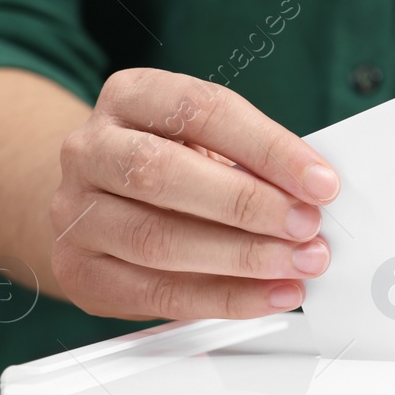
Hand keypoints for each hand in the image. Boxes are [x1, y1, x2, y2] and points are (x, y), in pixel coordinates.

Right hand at [50, 69, 338, 319]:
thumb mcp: (208, 140)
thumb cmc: (169, 162)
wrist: (96, 200)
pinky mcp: (81, 271)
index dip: (268, 148)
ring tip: (296, 264)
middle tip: (306, 226)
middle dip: (248, 204)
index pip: (202, 111)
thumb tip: (315, 191)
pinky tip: (269, 294)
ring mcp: (74, 212)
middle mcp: (91, 149)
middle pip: (164, 174)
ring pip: (156, 239)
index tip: (320, 181)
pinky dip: (224, 298)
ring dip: (241, 257)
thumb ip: (254, 158)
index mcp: (130, 97)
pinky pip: (156, 293)